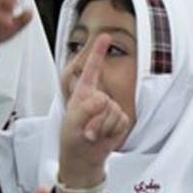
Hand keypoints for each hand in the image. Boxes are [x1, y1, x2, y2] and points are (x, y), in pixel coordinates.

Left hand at [58, 34, 130, 187]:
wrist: (83, 157)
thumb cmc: (72, 137)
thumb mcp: (72, 121)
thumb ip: (85, 108)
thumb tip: (102, 101)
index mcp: (83, 92)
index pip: (91, 68)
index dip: (98, 52)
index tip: (104, 36)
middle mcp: (99, 97)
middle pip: (103, 100)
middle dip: (93, 118)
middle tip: (85, 129)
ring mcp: (111, 108)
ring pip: (112, 112)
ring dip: (100, 127)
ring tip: (92, 133)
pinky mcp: (121, 119)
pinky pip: (120, 121)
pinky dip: (109, 132)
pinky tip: (102, 136)